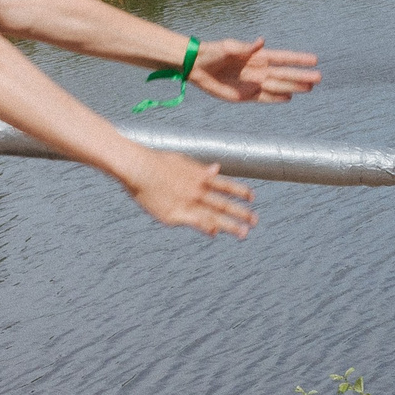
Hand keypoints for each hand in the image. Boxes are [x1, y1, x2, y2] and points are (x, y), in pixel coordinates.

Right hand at [125, 150, 256, 237]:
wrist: (138, 169)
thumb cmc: (156, 162)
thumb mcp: (183, 161)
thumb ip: (201, 168)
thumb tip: (217, 168)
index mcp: (200, 176)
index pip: (226, 185)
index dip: (240, 192)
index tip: (253, 197)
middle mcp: (198, 190)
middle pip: (224, 204)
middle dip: (241, 213)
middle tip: (255, 220)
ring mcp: (188, 203)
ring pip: (214, 216)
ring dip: (230, 225)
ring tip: (244, 233)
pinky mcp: (175, 214)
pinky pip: (195, 223)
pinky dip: (207, 227)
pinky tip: (215, 233)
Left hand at [190, 37, 320, 102]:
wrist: (197, 66)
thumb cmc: (213, 52)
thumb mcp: (228, 47)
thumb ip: (246, 47)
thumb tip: (262, 41)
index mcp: (258, 56)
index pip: (283, 58)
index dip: (298, 59)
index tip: (314, 60)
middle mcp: (259, 70)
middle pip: (285, 74)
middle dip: (302, 76)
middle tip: (319, 78)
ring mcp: (254, 83)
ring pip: (278, 87)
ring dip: (294, 88)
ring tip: (310, 88)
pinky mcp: (245, 95)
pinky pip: (264, 98)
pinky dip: (276, 99)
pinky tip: (289, 99)